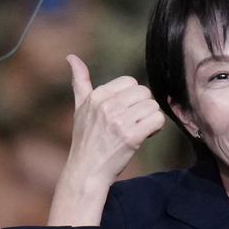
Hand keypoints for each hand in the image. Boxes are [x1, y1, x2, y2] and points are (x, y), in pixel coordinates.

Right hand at [48, 55, 165, 225]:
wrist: (86, 170)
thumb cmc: (86, 139)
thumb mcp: (80, 108)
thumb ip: (80, 81)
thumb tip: (71, 57)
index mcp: (96, 96)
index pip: (131, 82)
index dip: (132, 98)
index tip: (124, 112)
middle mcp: (107, 105)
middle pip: (145, 93)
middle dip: (143, 108)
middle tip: (132, 123)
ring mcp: (119, 121)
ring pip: (153, 106)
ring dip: (150, 119)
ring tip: (137, 130)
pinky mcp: (131, 136)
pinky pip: (157, 120)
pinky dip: (156, 129)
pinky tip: (144, 136)